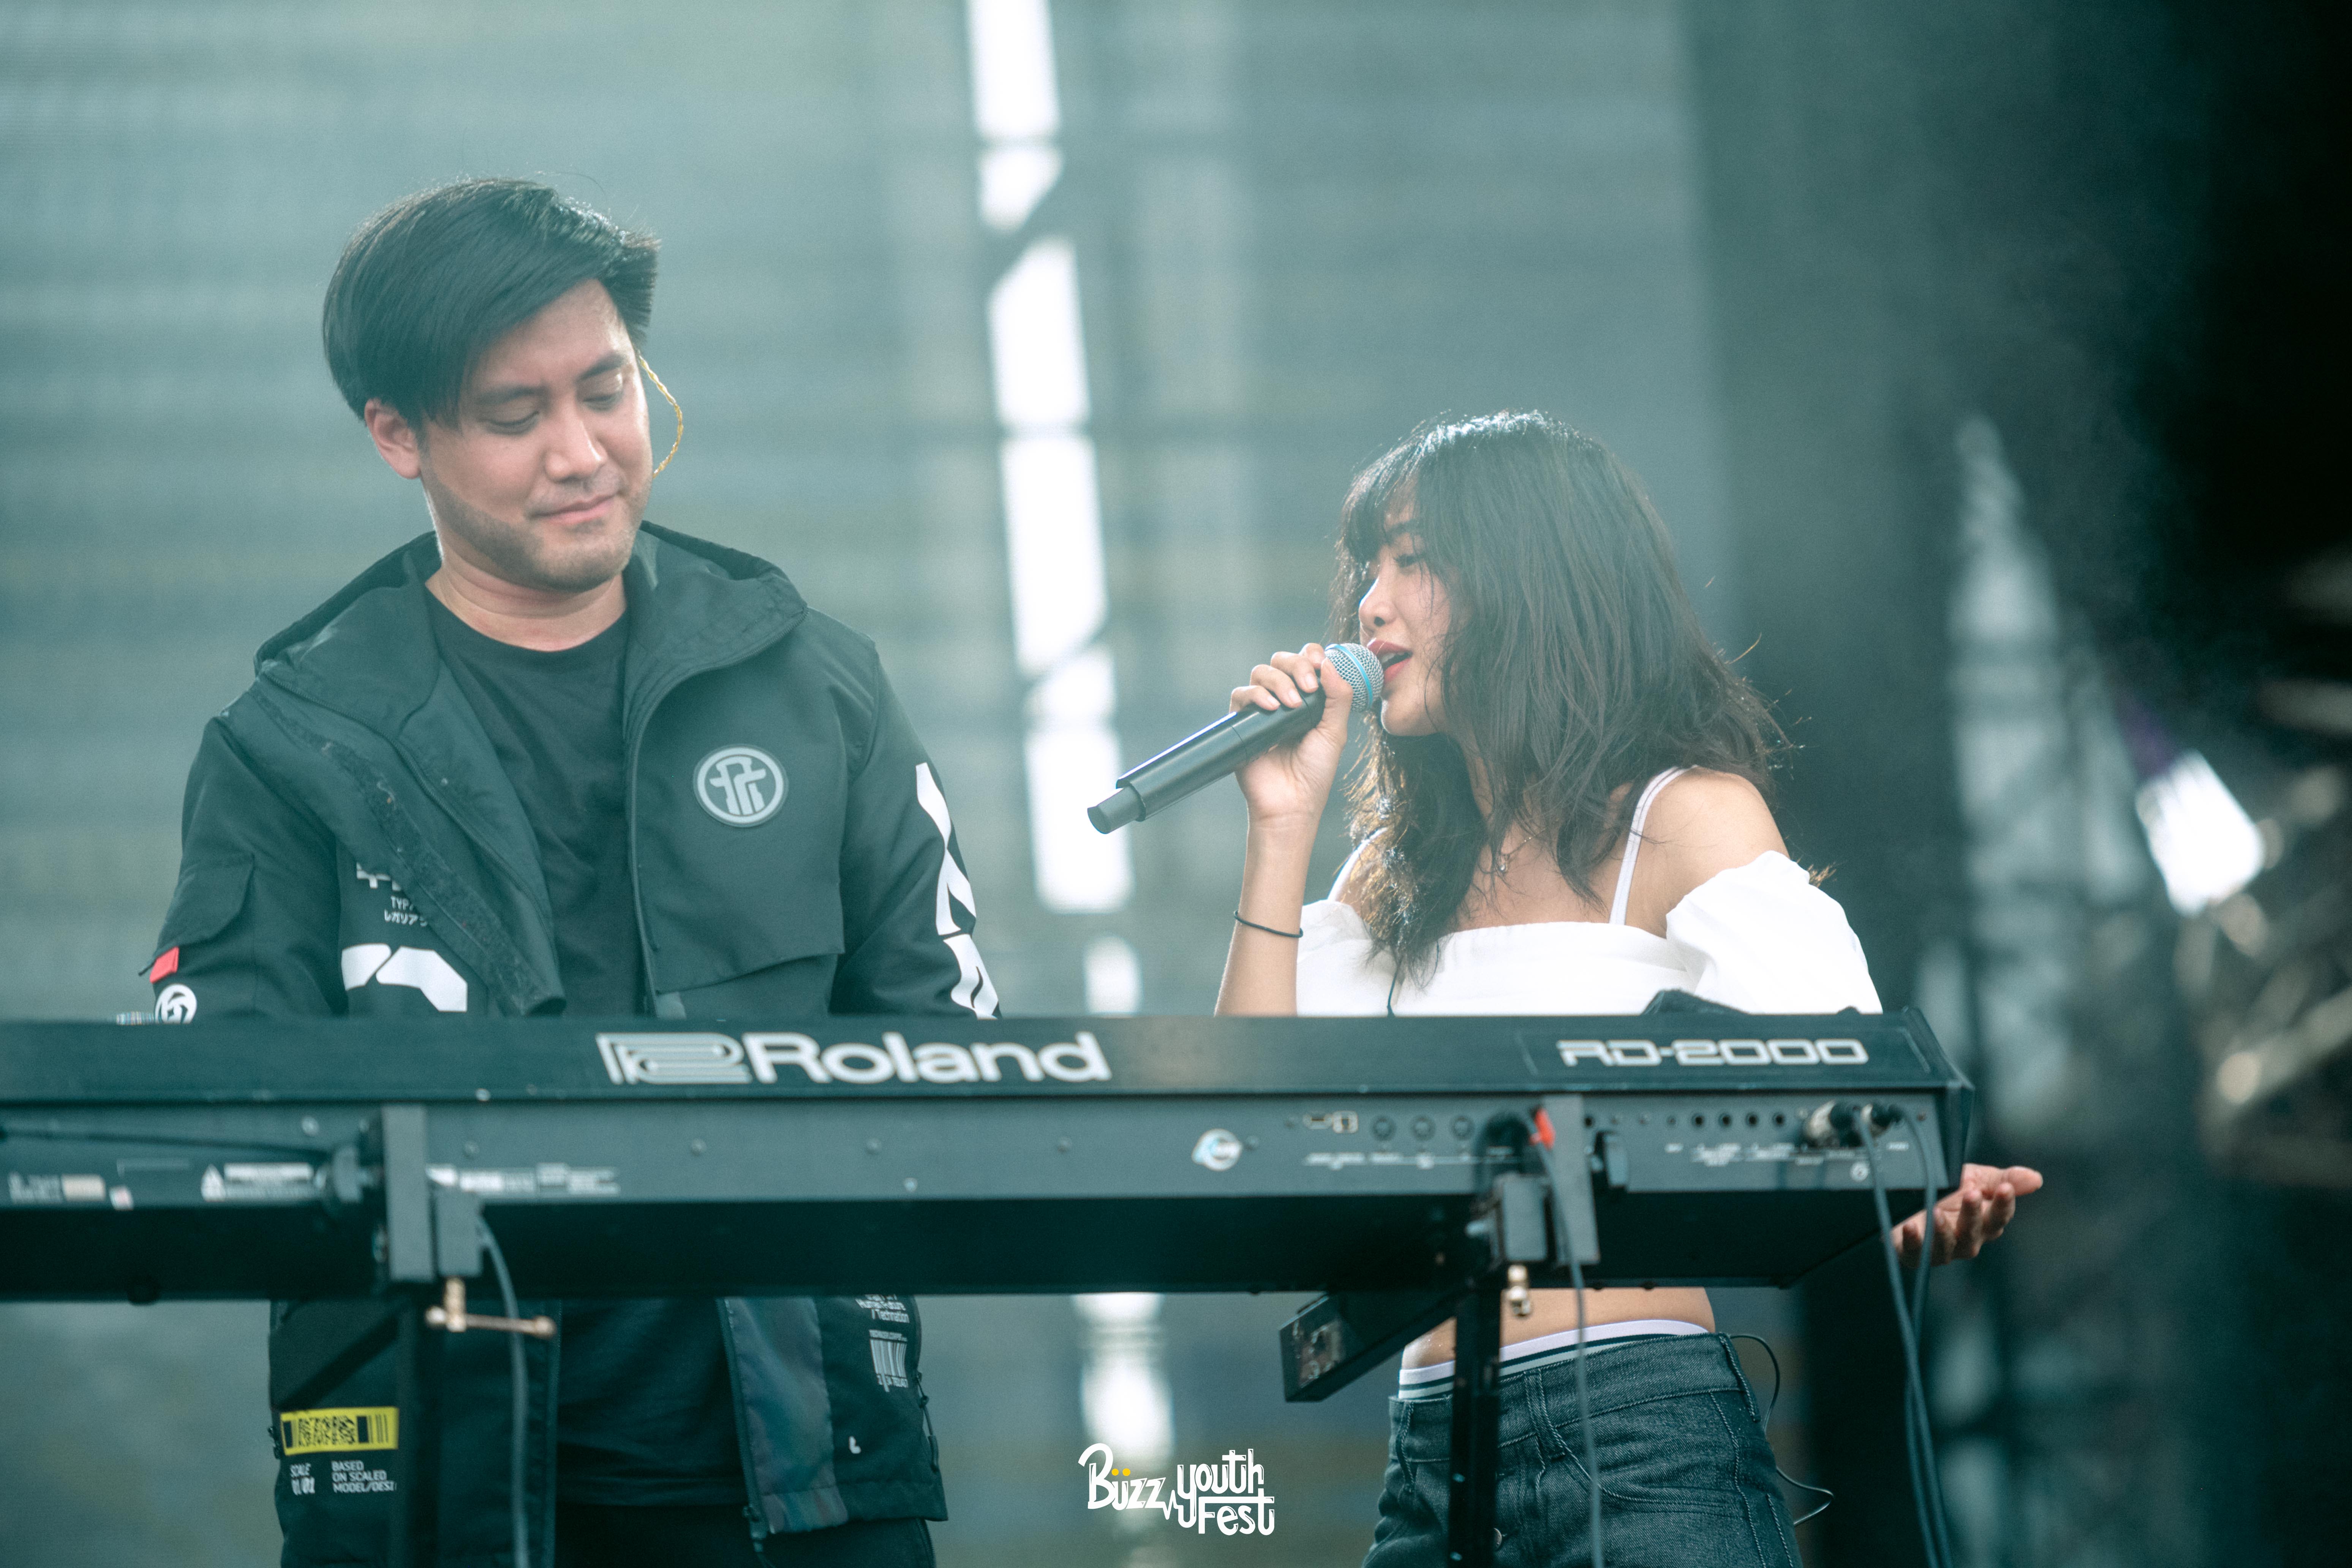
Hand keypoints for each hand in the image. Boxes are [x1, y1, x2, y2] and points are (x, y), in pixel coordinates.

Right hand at [1229, 644, 1354, 833]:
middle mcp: (1283, 699)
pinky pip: (1241, 694)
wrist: (1291, 803)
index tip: (1319, 664)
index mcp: (1308, 699)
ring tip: (1292, 705)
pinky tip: (1271, 708)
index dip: (1310, 655)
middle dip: (1296, 666)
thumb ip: (1338, 697)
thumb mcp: (1335, 732)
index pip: (1304, 661)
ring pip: (1261, 672)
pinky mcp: (1242, 723)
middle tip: (1308, 687)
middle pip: (1281, 661)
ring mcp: (1261, 710)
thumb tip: (1329, 662)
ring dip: (1279, 681)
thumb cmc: (1315, 772)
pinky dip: (1256, 695)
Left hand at [1893, 1163, 2042, 1265]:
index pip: (1999, 1216)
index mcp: (1984, 1222)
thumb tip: (2035, 1178)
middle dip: (1974, 1214)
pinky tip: (1911, 1228)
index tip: (2005, 1189)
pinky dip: (1914, 1241)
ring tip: (1937, 1211)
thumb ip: (2004, 1179)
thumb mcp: (1975, 1178)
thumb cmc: (1948, 1193)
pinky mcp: (1916, 1253)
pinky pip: (1916, 1252)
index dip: (2004, 1204)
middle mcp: (1966, 1239)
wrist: (1911, 1201)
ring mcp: (1942, 1248)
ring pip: (1948, 1245)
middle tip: (1972, 1194)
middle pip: (1974, 1231)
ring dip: (1943, 1230)